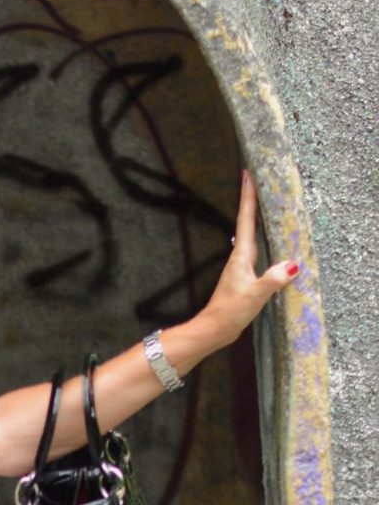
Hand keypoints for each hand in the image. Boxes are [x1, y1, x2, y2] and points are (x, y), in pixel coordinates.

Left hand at [201, 170, 300, 347]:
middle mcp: (240, 257)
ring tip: (264, 202)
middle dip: (252, 200)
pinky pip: (256, 250)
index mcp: (241, 256)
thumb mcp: (254, 296)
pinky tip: (268, 241)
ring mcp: (241, 267)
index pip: (246, 219)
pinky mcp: (244, 277)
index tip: (248, 174)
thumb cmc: (229, 312)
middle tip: (257, 179)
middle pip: (248, 222)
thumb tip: (291, 266)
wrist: (214, 330)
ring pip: (251, 235)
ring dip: (256, 217)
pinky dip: (262, 238)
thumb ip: (271, 281)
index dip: (248, 197)